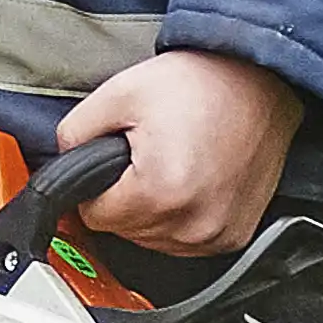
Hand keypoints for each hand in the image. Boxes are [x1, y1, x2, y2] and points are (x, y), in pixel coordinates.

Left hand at [56, 48, 301, 256]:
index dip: (96, 186)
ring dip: (154, 210)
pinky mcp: (235, 236)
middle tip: (148, 154)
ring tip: (173, 163)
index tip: (114, 161)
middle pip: (125, 230)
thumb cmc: (201, 84)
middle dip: (126, 196)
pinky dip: (182, 217)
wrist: (260, 81)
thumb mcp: (120, 92)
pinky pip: (187, 242)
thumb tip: (62, 163)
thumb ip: (74, 133)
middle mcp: (191, 223)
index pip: (94, 216)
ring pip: (154, 240)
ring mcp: (217, 234)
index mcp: (158, 192)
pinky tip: (193, 180)